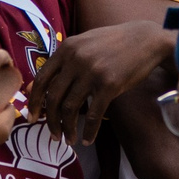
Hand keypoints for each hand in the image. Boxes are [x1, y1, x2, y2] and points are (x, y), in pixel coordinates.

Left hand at [32, 22, 173, 142]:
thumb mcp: (84, 43)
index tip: (32, 118)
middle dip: (50, 121)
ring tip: (68, 139)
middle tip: (52, 135)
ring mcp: (92, 72)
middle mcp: (75, 59)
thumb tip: (41, 84)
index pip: (42, 80)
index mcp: (66, 49)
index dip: (34, 102)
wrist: (145, 39)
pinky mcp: (109, 85)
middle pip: (53, 97)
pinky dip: (89, 130)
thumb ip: (64, 60)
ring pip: (70, 108)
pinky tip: (87, 139)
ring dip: (67, 129)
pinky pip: (94, 114)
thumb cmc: (114, 42)